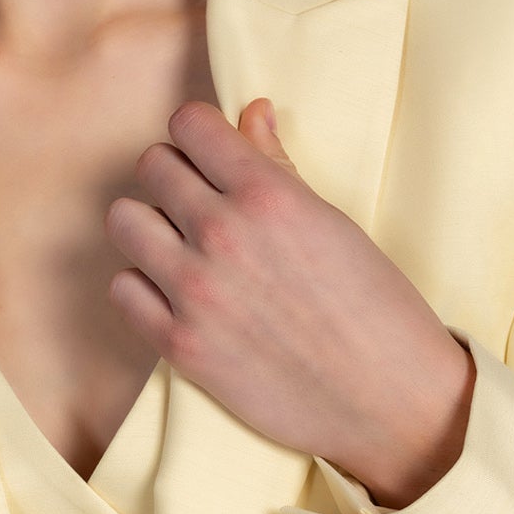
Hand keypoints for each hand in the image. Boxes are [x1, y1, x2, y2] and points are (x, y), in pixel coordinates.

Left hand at [104, 97, 474, 506]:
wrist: (390, 401)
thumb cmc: (377, 308)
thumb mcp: (335, 224)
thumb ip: (279, 168)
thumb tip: (249, 112)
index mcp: (267, 194)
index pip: (188, 123)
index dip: (200, 137)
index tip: (214, 158)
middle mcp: (223, 234)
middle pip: (151, 166)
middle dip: (175, 177)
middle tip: (202, 206)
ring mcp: (196, 292)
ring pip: (123, 221)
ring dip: (150, 227)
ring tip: (182, 248)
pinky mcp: (181, 346)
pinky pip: (123, 289)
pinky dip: (144, 287)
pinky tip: (177, 295)